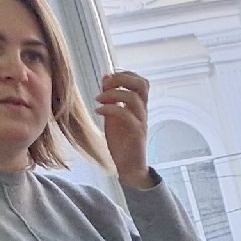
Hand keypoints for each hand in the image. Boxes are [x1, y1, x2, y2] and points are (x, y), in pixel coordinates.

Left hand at [95, 70, 153, 186]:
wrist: (129, 166)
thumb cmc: (122, 141)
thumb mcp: (113, 114)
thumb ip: (111, 97)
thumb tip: (106, 76)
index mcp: (139, 106)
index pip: (141, 81)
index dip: (125, 74)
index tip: (109, 79)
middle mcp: (142, 112)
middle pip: (142, 84)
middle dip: (122, 79)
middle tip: (105, 85)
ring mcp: (141, 122)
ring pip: (133, 98)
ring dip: (112, 94)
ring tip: (98, 99)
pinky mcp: (136, 133)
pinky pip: (126, 114)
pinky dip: (110, 109)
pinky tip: (98, 111)